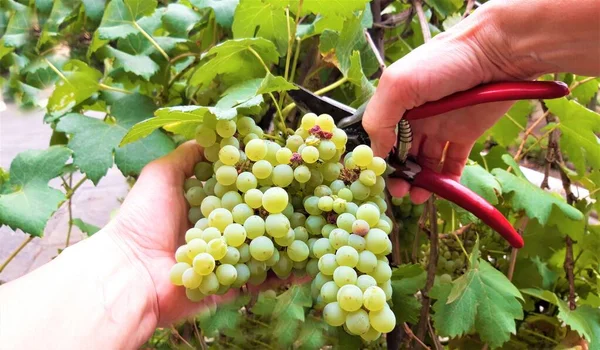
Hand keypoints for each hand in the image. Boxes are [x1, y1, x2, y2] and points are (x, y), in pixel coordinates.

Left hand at [104, 141, 305, 327]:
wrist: (130, 273)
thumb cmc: (141, 221)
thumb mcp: (161, 175)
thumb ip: (187, 155)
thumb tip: (211, 132)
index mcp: (206, 205)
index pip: (240, 188)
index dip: (261, 178)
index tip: (285, 165)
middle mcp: (219, 230)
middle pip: (257, 217)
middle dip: (282, 209)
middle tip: (310, 198)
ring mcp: (227, 258)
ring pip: (266, 248)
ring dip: (290, 242)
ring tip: (319, 232)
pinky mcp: (231, 286)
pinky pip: (263, 281)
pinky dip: (287, 278)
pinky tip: (311, 270)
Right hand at [363, 7, 529, 203]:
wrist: (497, 52)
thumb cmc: (444, 61)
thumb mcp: (399, 84)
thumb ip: (379, 118)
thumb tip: (377, 151)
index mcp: (395, 104)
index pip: (380, 138)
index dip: (380, 159)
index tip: (381, 178)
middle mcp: (415, 117)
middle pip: (402, 155)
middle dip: (399, 176)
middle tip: (400, 192)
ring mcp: (440, 127)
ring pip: (425, 163)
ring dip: (420, 182)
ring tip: (419, 196)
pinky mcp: (465, 133)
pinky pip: (453, 163)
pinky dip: (447, 180)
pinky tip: (443, 189)